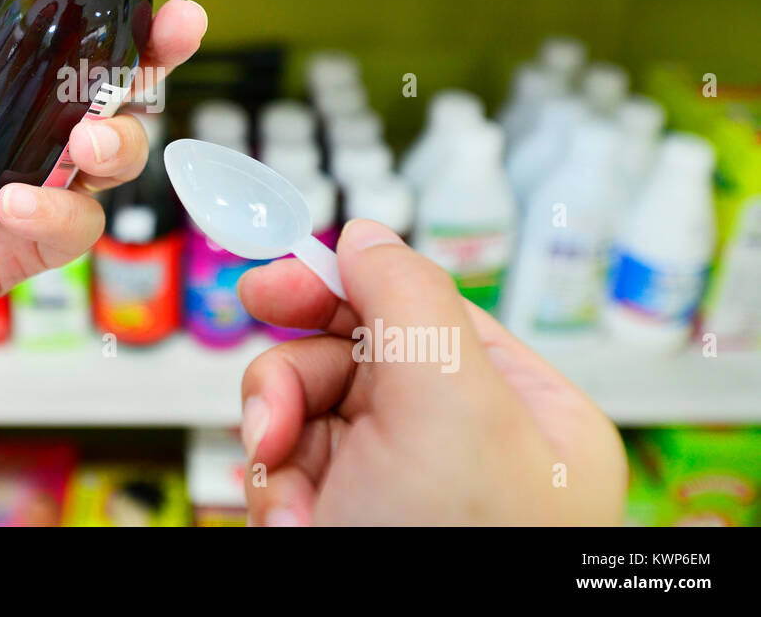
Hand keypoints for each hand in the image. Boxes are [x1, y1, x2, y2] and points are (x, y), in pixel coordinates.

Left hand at [0, 0, 206, 349]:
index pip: (75, 27)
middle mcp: (27, 127)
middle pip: (118, 87)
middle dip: (160, 53)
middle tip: (178, 29)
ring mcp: (34, 186)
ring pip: (117, 156)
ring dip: (121, 139)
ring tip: (89, 137)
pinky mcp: (27, 247)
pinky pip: (76, 225)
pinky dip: (58, 210)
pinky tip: (16, 203)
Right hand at [237, 219, 626, 525]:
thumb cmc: (457, 550)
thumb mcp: (448, 401)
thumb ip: (407, 296)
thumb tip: (366, 233)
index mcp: (519, 407)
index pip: (423, 307)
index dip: (344, 283)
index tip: (276, 275)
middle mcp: (460, 441)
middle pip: (352, 351)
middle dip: (299, 369)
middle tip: (264, 373)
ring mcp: (397, 484)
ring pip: (308, 406)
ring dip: (277, 430)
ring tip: (276, 472)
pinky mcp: (342, 519)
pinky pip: (287, 467)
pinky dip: (272, 486)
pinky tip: (286, 519)